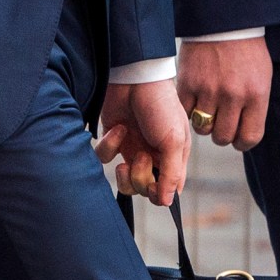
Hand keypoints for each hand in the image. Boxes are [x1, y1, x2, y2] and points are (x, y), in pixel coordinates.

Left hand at [97, 78, 190, 207]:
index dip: (157, 194)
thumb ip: (171, 174)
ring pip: (123, 181)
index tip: (153, 184)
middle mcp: (152, 157)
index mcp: (172, 159)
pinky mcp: (112, 139)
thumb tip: (169, 202)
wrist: (135, 77)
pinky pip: (105, 157)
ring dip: (125, 172)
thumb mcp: (174, 141)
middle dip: (141, 179)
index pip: (165, 191)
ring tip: (130, 153)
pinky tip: (118, 129)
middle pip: (143, 190)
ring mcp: (131, 148)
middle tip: (142, 157)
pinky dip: (109, 146)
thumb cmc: (161, 106)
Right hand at [178, 37, 273, 151]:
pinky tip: (195, 100)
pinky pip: (186, 112)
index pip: (249, 137)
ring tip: (206, 111)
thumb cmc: (245, 50)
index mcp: (256, 95)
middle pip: (223, 137)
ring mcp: (208, 90)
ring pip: (203, 128)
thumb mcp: (261, 78)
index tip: (238, 137)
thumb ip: (254, 106)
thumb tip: (243, 133)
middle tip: (220, 123)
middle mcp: (233, 96)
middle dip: (222, 134)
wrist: (223, 21)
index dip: (242, 141)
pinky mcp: (188, 83)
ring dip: (204, 124)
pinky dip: (189, 110)